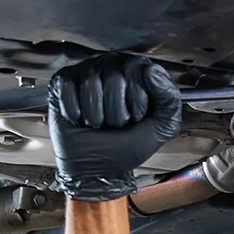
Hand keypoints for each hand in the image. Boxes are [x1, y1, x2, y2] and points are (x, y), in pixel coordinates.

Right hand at [48, 54, 182, 200]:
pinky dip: (75, 113)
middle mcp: (113, 66)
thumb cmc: (127, 146)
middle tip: (115, 124)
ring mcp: (87, 72)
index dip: (138, 103)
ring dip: (95, 116)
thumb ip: (170, 100)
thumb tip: (151, 70)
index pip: (140, 73)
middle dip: (116, 113)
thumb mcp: (161, 128)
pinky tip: (80, 119)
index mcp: (139, 73)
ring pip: (90, 84)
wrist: (97, 168)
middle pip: (114, 78)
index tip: (137, 118)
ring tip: (98, 123)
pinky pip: (68, 89)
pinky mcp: (63, 82)